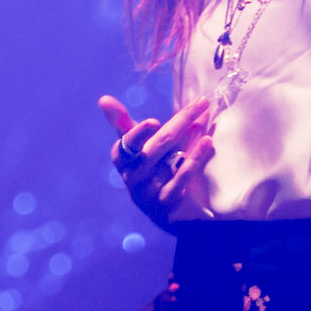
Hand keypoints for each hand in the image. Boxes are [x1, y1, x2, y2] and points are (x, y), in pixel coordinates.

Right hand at [99, 94, 214, 228]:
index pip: (128, 143)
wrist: (163, 212)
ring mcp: (150, 191)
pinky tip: (207, 142)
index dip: (140, 133)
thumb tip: (103, 99)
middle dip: (182, 120)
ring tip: (205, 118)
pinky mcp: (167, 202)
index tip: (154, 122)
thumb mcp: (133, 147)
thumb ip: (121, 123)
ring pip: (172, 158)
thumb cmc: (146, 168)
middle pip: (159, 144)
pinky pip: (183, 177)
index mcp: (122, 158)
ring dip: (191, 137)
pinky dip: (195, 158)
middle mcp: (133, 175)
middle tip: (202, 101)